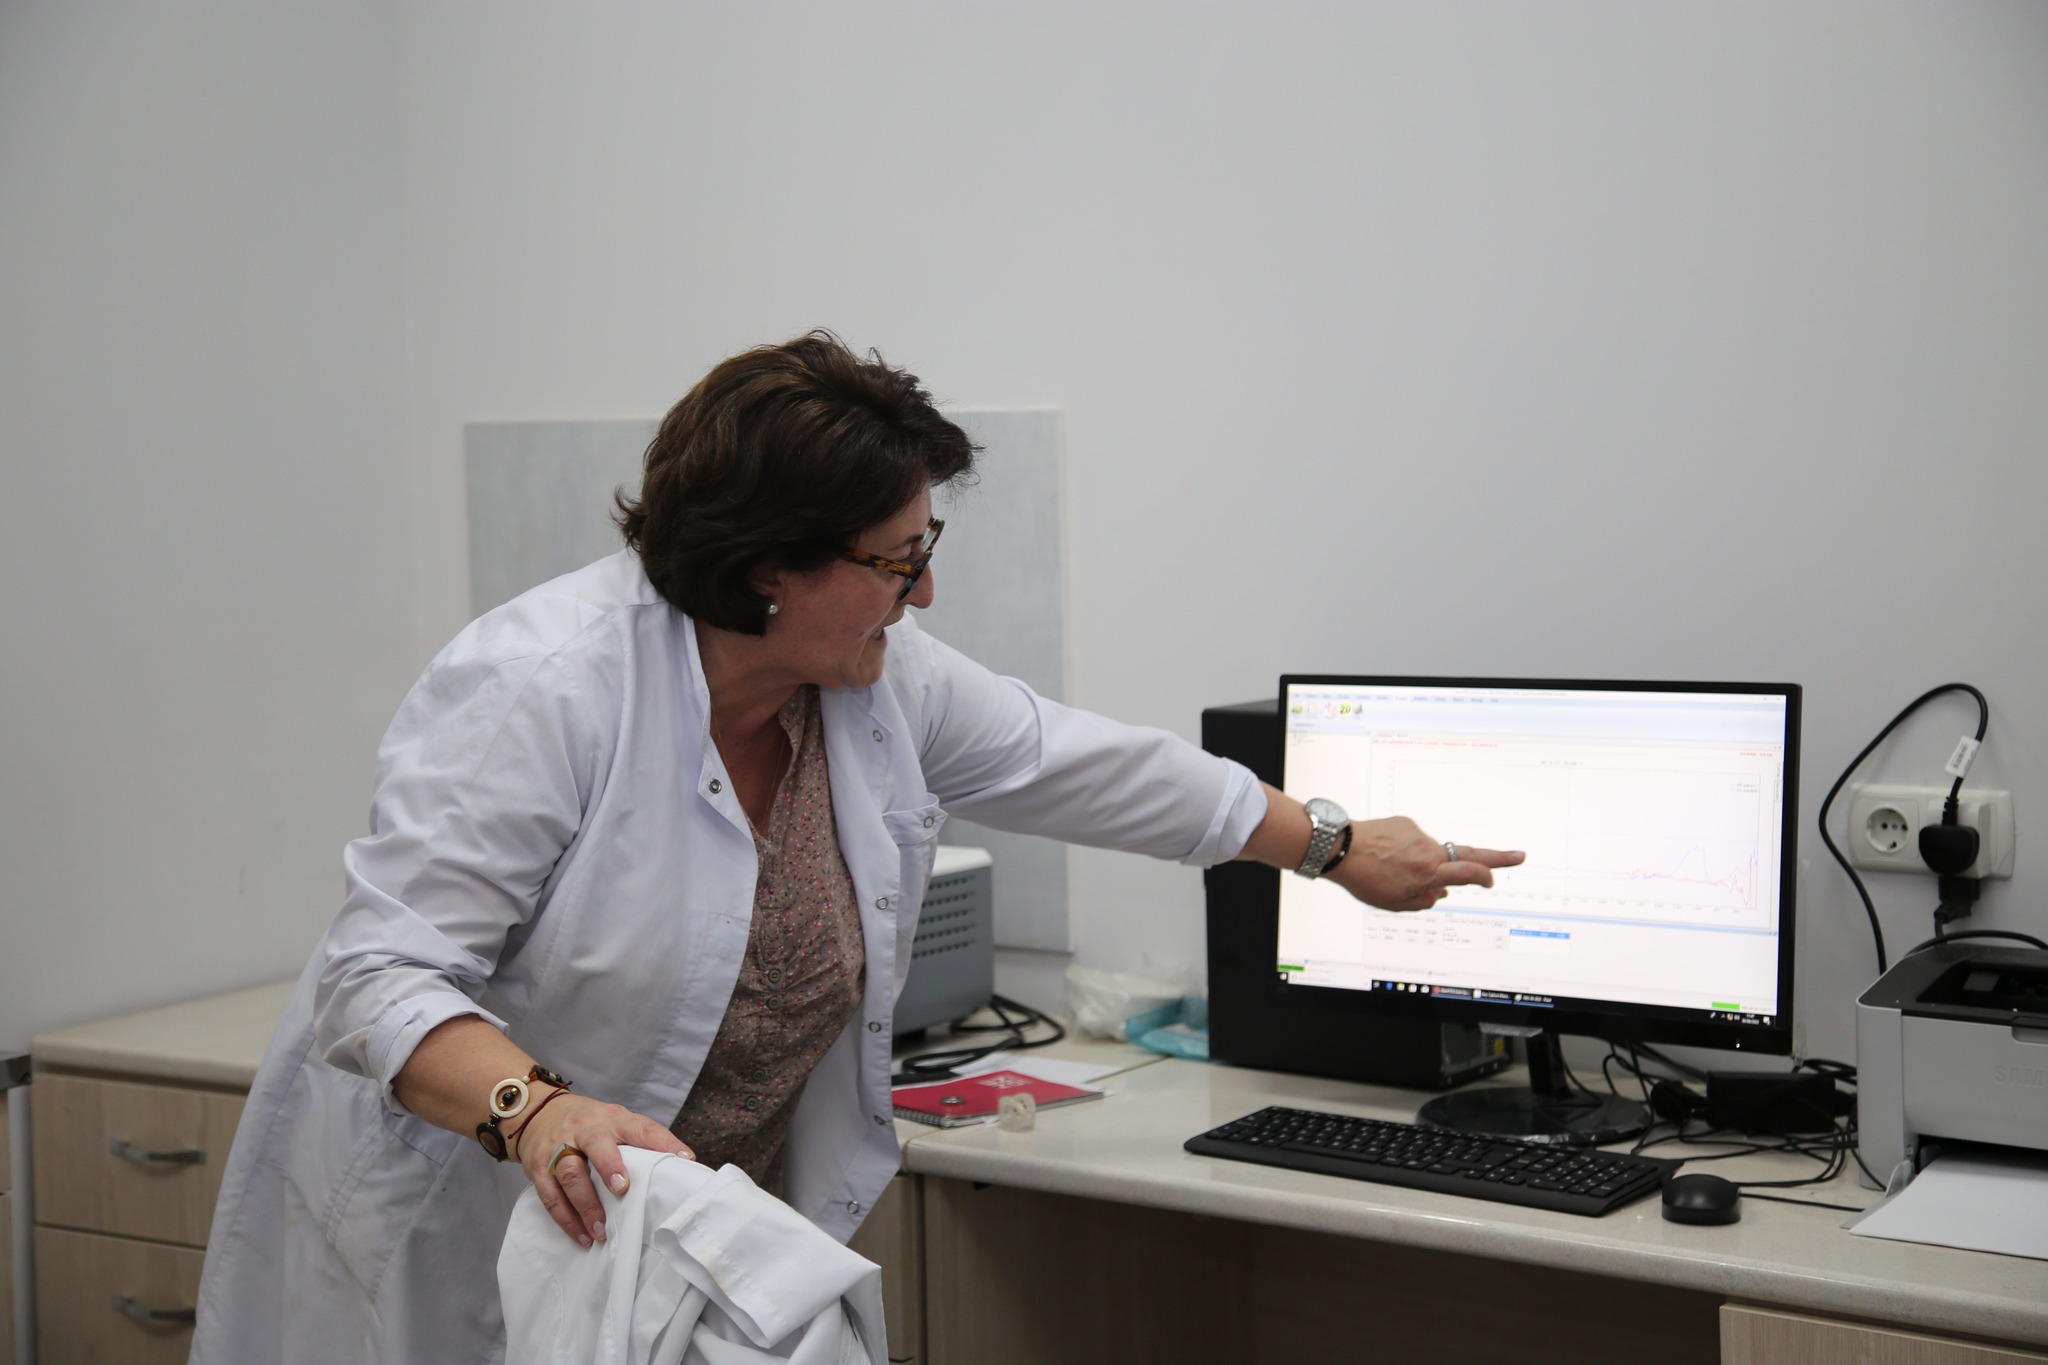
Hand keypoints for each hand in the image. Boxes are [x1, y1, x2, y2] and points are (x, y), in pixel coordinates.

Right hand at [513, 1091, 692, 1245]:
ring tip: (601, 1230)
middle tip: (622, 1189)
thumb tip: (681, 1164)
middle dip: (609, 1166)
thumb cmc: (588, 1124)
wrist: (535, 1114)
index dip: (663, 1142)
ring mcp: (559, 1148)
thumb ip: (642, 1140)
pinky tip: (582, 1235)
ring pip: (571, 1174)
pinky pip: (551, 1195)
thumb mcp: (616, 1122)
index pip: (641, 1127)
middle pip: (597, 1145)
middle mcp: (585, 1129)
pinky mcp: (539, 1168)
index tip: (684, 1159)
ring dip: (587, 1205)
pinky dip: (566, 1218)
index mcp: (612, 1119)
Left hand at [1323, 816, 1523, 911]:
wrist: (1340, 847)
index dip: (1485, 877)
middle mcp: (1428, 851)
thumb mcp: (1395, 903)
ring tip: (1390, 871)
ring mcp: (1418, 835)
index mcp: (1428, 873)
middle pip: (1470, 854)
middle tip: (1519, 856)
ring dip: (1419, 863)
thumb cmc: (1365, 879)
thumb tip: (1442, 892)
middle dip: (1497, 857)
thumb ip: (1424, 901)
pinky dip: (1405, 851)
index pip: (1469, 874)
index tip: (1492, 880)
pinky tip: (1384, 857)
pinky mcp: (1405, 823)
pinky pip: (1412, 841)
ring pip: (1430, 853)